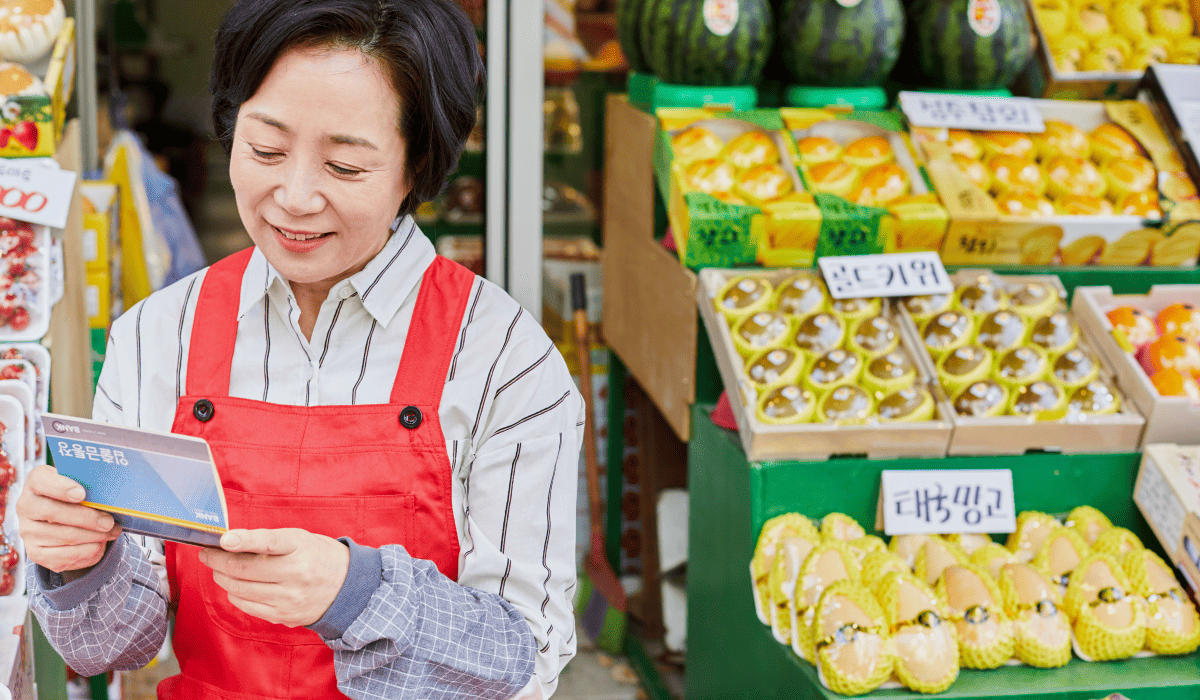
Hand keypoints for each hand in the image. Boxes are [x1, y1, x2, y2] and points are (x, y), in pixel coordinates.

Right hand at [16, 464, 122, 574]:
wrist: (64, 519)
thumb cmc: (77, 496)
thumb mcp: (80, 484)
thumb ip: (89, 484)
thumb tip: (110, 493)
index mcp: (35, 482)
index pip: (40, 481)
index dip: (60, 487)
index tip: (82, 494)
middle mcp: (25, 506)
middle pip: (52, 512)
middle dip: (86, 518)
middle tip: (109, 522)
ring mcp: (28, 531)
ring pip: (63, 536)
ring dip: (93, 536)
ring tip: (112, 532)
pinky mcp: (36, 553)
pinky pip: (64, 555)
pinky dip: (88, 550)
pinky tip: (100, 544)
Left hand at [198, 528, 349, 627]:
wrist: (347, 588)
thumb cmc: (319, 557)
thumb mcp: (301, 539)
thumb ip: (268, 540)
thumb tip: (230, 543)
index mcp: (301, 548)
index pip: (269, 543)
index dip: (244, 540)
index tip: (223, 540)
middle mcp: (296, 574)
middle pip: (245, 570)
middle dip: (218, 560)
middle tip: (207, 554)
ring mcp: (289, 598)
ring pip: (241, 589)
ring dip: (222, 577)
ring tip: (218, 569)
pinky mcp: (283, 615)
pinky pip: (248, 605)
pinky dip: (235, 594)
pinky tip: (235, 586)